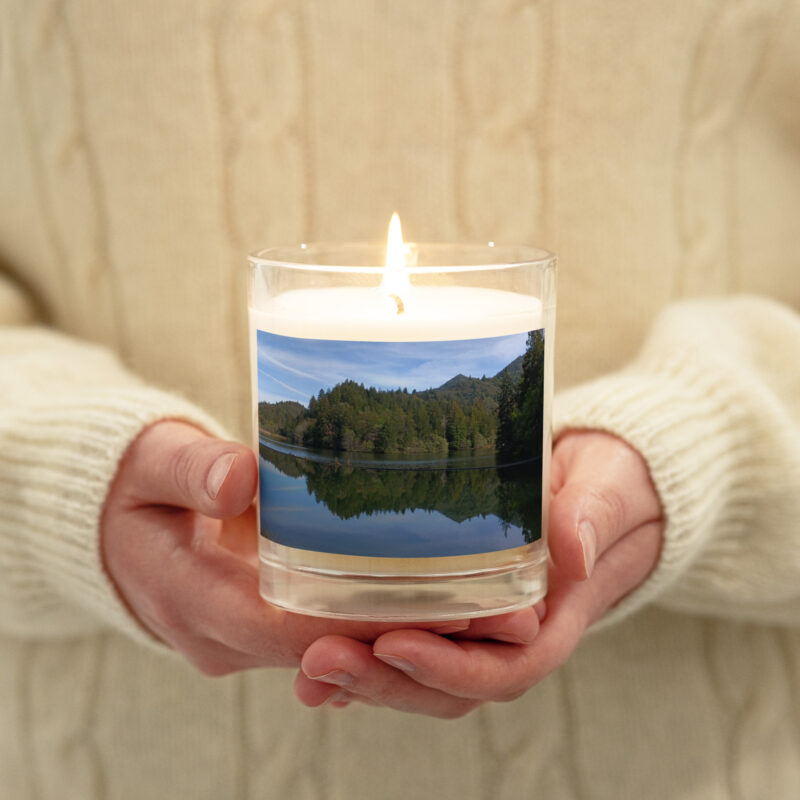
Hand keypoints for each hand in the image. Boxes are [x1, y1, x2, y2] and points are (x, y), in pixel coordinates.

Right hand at [100, 421, 539, 674]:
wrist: (112, 525)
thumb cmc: (134, 486)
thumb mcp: (151, 461)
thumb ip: (190, 468)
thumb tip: (240, 477)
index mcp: (195, 600)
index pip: (294, 631)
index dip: (370, 624)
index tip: (441, 606)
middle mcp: (224, 638)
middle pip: (328, 651)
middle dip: (407, 637)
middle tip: (491, 610)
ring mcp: (244, 640)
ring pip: (333, 653)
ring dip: (401, 636)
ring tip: (483, 606)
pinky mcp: (260, 628)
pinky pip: (324, 639)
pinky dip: (375, 625)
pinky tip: (432, 601)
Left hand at [293, 430, 663, 716]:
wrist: (602, 486)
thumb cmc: (608, 486)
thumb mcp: (607, 488)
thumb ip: (594, 515)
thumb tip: (573, 549)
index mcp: (554, 618)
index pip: (504, 668)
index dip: (449, 668)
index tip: (394, 644)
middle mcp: (513, 636)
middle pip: (449, 685)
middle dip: (385, 681)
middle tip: (319, 659)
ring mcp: (482, 627)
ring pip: (422, 674)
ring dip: (364, 677)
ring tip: (306, 664)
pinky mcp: (456, 608)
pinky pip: (411, 643)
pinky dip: (366, 655)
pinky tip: (317, 651)